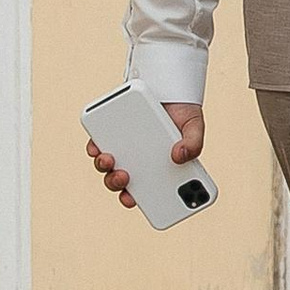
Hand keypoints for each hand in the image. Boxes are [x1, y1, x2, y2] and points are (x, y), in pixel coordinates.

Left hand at [85, 102, 203, 212]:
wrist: (170, 88)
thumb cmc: (182, 115)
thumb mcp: (194, 129)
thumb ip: (193, 145)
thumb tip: (179, 156)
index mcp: (151, 171)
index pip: (138, 191)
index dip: (131, 199)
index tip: (130, 200)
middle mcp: (133, 161)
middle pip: (119, 180)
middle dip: (117, 182)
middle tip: (124, 176)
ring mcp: (120, 147)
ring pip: (105, 164)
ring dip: (103, 166)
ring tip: (109, 159)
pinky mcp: (110, 130)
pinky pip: (97, 142)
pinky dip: (95, 146)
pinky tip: (99, 146)